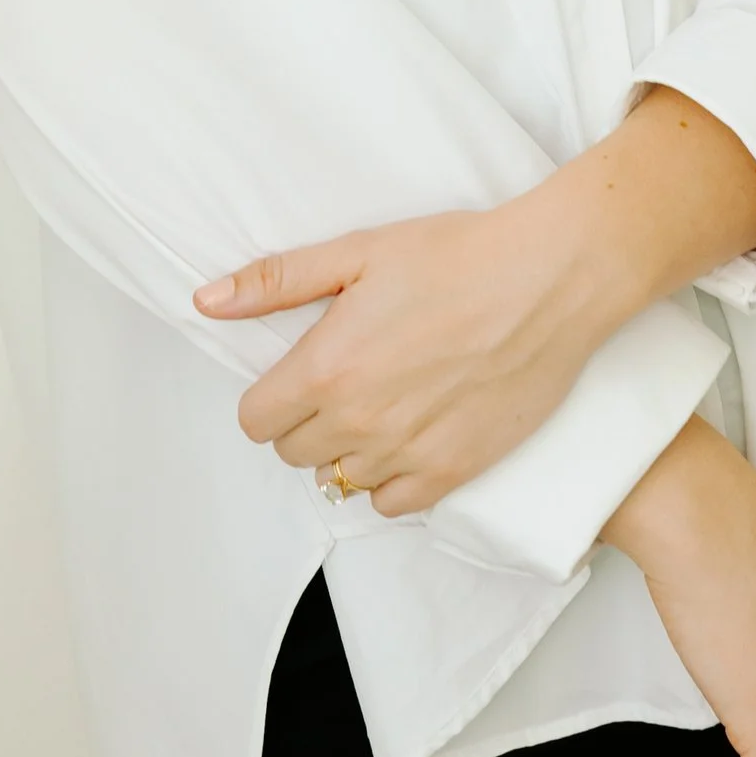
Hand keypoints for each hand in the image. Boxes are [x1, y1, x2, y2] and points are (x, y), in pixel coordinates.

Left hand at [194, 196, 616, 514]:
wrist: (548, 280)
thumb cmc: (457, 256)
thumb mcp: (358, 253)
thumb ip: (276, 282)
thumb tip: (207, 301)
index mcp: (327, 369)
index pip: (256, 421)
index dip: (269, 397)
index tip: (296, 376)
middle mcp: (360, 423)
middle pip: (294, 454)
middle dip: (306, 420)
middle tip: (345, 379)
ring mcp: (407, 453)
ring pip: (341, 480)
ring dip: (350, 449)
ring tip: (384, 401)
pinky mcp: (453, 472)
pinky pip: (393, 504)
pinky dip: (392, 477)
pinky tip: (410, 434)